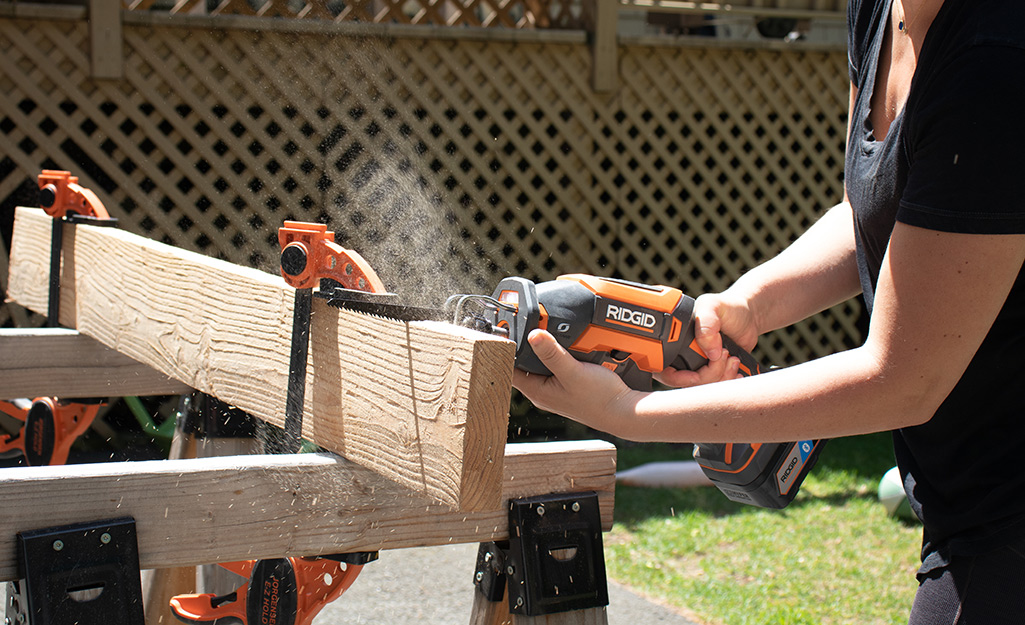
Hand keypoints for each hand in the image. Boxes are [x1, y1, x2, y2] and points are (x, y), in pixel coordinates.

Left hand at [511, 330, 638, 429]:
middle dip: (529, 343)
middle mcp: (543, 390)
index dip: (506, 348)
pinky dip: (561, 350)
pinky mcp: (569, 382)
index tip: (509, 329)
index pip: (509, 367)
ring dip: (546, 345)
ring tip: (550, 330)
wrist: (624, 411)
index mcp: (536, 391)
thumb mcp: (573, 372)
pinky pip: (559, 362)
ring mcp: (556, 386)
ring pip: (543, 360)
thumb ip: (552, 354)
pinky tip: (568, 342)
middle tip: (532, 323)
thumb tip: (532, 335)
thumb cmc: (599, 399)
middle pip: (525, 362)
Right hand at [654, 291, 758, 387]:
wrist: (748, 316)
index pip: (664, 370)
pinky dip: (729, 381)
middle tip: (724, 354)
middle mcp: (685, 355)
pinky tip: (736, 369)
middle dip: (709, 375)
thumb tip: (710, 351)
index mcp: (675, 341)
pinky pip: (717, 387)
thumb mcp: (713, 305)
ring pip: (704, 387)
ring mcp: (699, 366)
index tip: (696, 375)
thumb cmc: (727, 308)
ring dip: (722, 377)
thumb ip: (706, 323)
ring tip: (732, 358)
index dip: (679, 377)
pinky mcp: (715, 373)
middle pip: (687, 382)